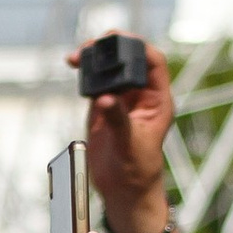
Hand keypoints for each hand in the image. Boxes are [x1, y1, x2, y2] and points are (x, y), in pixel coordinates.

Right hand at [77, 38, 173, 232]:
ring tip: (78, 54)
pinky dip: (85, 73)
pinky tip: (74, 66)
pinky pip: (95, 83)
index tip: (121, 42)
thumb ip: (118, 120)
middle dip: (113, 47)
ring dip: (95, 58)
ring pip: (110, 69)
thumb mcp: (130, 145)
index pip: (154, 64)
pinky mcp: (103, 107)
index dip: (139, 49)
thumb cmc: (138, 170)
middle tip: (96, 42)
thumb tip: (105, 98)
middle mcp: (140, 96)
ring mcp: (121, 100)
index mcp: (157, 101)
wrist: (124, 190)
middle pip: (129, 60)